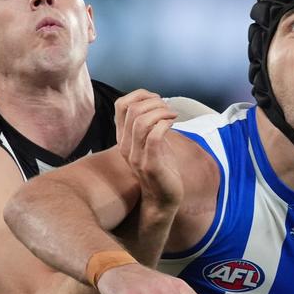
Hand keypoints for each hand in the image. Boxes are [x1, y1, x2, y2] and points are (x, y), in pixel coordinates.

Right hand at [115, 90, 181, 208]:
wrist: (162, 198)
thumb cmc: (161, 167)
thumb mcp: (151, 142)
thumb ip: (149, 124)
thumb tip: (157, 102)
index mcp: (123, 137)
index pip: (121, 104)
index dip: (140, 95)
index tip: (157, 99)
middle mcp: (125, 145)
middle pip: (132, 109)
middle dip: (155, 102)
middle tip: (169, 109)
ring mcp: (136, 156)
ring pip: (142, 121)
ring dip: (161, 112)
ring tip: (172, 115)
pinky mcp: (150, 165)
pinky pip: (154, 136)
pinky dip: (165, 125)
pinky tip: (173, 125)